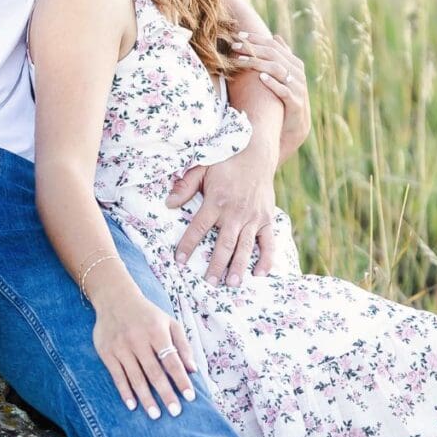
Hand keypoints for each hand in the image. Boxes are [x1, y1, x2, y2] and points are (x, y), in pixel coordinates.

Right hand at [91, 286, 200, 416]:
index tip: (190, 397)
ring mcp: (121, 347)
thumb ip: (183, 346)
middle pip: (154, 372)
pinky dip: (125, 392)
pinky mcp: (107, 353)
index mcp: (157, 332)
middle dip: (166, 394)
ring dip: (146, 398)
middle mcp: (138, 340)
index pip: (172, 361)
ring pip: (136, 378)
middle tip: (175, 412)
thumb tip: (193, 369)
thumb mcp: (169, 323)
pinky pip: (117, 376)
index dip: (181, 379)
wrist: (115, 299)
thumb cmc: (148, 315)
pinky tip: (132, 405)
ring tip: (155, 415)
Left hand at [165, 139, 280, 284]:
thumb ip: (186, 186)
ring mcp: (253, 217)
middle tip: (209, 282)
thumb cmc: (226, 160)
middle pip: (224, 244)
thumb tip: (169, 203)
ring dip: (238, 266)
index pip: (199, 228)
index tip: (180, 261)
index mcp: (216, 201)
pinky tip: (260, 273)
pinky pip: (268, 242)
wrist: (257, 152)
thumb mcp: (202, 167)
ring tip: (232, 283)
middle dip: (215, 265)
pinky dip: (266, 258)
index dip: (188, 245)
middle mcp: (235, 213)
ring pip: (245, 247)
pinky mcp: (266, 219)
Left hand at [223, 28, 309, 150]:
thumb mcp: (284, 76)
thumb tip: (276, 36)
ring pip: (278, 69)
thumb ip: (281, 57)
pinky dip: (273, 83)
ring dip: (258, 63)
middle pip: (274, 54)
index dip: (256, 39)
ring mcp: (298, 87)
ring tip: (240, 61)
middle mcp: (298, 73)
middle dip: (253, 49)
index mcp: (295, 63)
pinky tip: (261, 78)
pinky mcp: (296, 103)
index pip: (274, 45)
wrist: (294, 126)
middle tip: (234, 46)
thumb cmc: (285, 98)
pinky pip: (284, 90)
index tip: (239, 35)